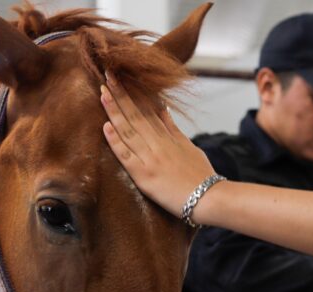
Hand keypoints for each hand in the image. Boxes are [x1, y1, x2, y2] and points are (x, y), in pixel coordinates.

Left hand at [100, 72, 216, 221]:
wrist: (209, 197)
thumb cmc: (201, 175)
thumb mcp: (190, 146)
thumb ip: (174, 129)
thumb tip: (164, 109)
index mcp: (168, 137)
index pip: (148, 110)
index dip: (134, 93)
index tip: (123, 78)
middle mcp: (158, 144)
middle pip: (136, 114)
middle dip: (121, 94)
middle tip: (108, 73)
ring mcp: (151, 158)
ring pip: (129, 130)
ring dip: (115, 111)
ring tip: (103, 92)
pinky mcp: (144, 175)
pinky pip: (127, 156)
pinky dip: (116, 141)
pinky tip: (106, 127)